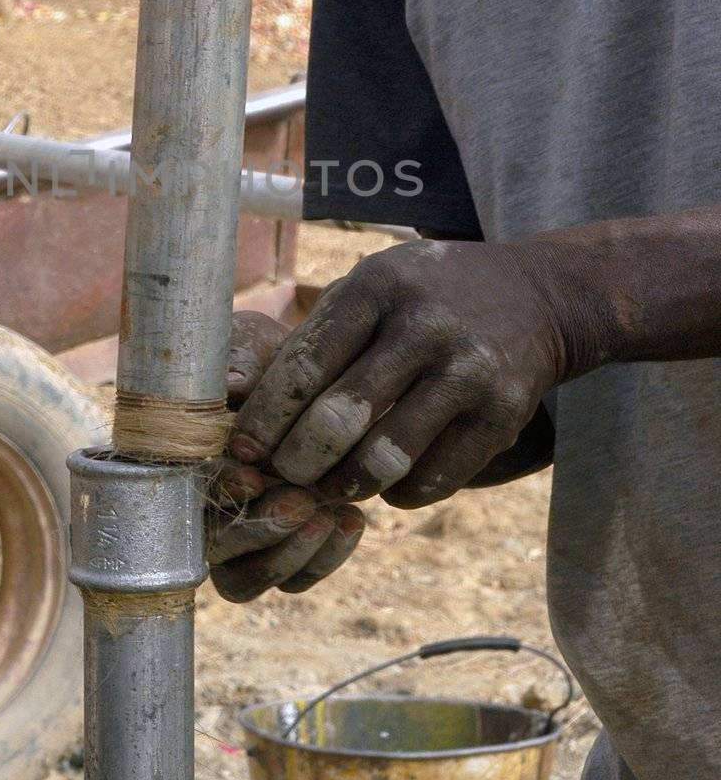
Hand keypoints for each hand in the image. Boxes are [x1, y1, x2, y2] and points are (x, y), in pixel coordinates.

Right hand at [207, 313, 366, 602]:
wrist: (316, 376)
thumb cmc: (269, 356)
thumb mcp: (252, 344)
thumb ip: (240, 361)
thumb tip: (230, 384)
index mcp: (179, 457)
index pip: (183, 490)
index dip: (216, 490)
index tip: (252, 477)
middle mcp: (200, 505)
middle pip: (210, 549)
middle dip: (257, 531)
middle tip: (304, 503)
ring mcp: (239, 533)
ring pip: (242, 580)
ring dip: (285, 556)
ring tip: (331, 516)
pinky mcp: (281, 549)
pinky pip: (292, 579)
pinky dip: (322, 560)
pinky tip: (353, 520)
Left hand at [230, 240, 567, 508]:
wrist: (535, 294)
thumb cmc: (424, 296)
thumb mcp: (373, 286)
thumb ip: (318, 337)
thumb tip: (244, 406)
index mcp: (380, 287)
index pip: (305, 367)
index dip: (265, 418)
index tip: (243, 450)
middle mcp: (426, 326)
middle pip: (339, 418)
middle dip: (298, 459)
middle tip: (283, 475)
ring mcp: (469, 372)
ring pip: (385, 457)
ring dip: (344, 484)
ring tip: (328, 486)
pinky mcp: (504, 415)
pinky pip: (434, 479)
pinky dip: (398, 493)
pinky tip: (385, 484)